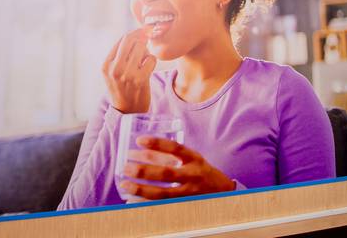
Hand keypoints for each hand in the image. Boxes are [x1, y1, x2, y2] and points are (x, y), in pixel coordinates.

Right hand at [102, 29, 156, 113]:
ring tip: (144, 59)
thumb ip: (121, 55)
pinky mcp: (140, 79)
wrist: (128, 111)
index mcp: (106, 65)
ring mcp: (126, 74)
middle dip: (142, 36)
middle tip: (149, 36)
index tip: (144, 31)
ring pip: (141, 47)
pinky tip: (148, 68)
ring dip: (146, 50)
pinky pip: (151, 59)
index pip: (122, 40)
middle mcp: (114, 68)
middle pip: (131, 40)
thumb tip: (138, 34)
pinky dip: (152, 61)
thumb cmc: (123, 88)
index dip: (135, 33)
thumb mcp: (113, 72)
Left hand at [120, 136, 234, 199]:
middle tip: (126, 167)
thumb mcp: (190, 158)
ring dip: (142, 189)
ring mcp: (189, 192)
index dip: (157, 143)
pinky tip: (132, 201)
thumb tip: (140, 151)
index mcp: (194, 159)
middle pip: (167, 173)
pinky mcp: (184, 205)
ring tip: (125, 184)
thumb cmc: (200, 170)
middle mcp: (193, 175)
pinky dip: (146, 204)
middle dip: (144, 170)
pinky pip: (162, 206)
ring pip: (163, 193)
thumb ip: (169, 155)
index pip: (175, 148)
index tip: (139, 140)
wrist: (222, 191)